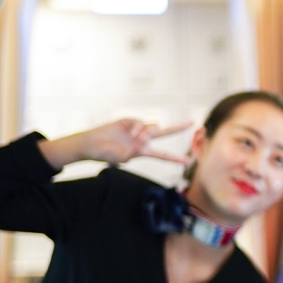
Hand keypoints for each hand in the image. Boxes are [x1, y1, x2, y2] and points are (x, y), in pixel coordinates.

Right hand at [38, 119, 190, 169]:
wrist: (89, 144)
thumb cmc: (104, 154)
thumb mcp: (121, 158)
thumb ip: (134, 151)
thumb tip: (142, 142)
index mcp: (142, 151)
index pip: (162, 155)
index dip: (175, 159)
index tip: (188, 162)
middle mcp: (142, 139)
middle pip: (164, 132)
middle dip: (178, 127)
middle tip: (192, 123)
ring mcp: (136, 129)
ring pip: (153, 127)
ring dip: (148, 133)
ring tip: (138, 139)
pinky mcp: (128, 120)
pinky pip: (140, 122)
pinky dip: (138, 127)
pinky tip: (130, 132)